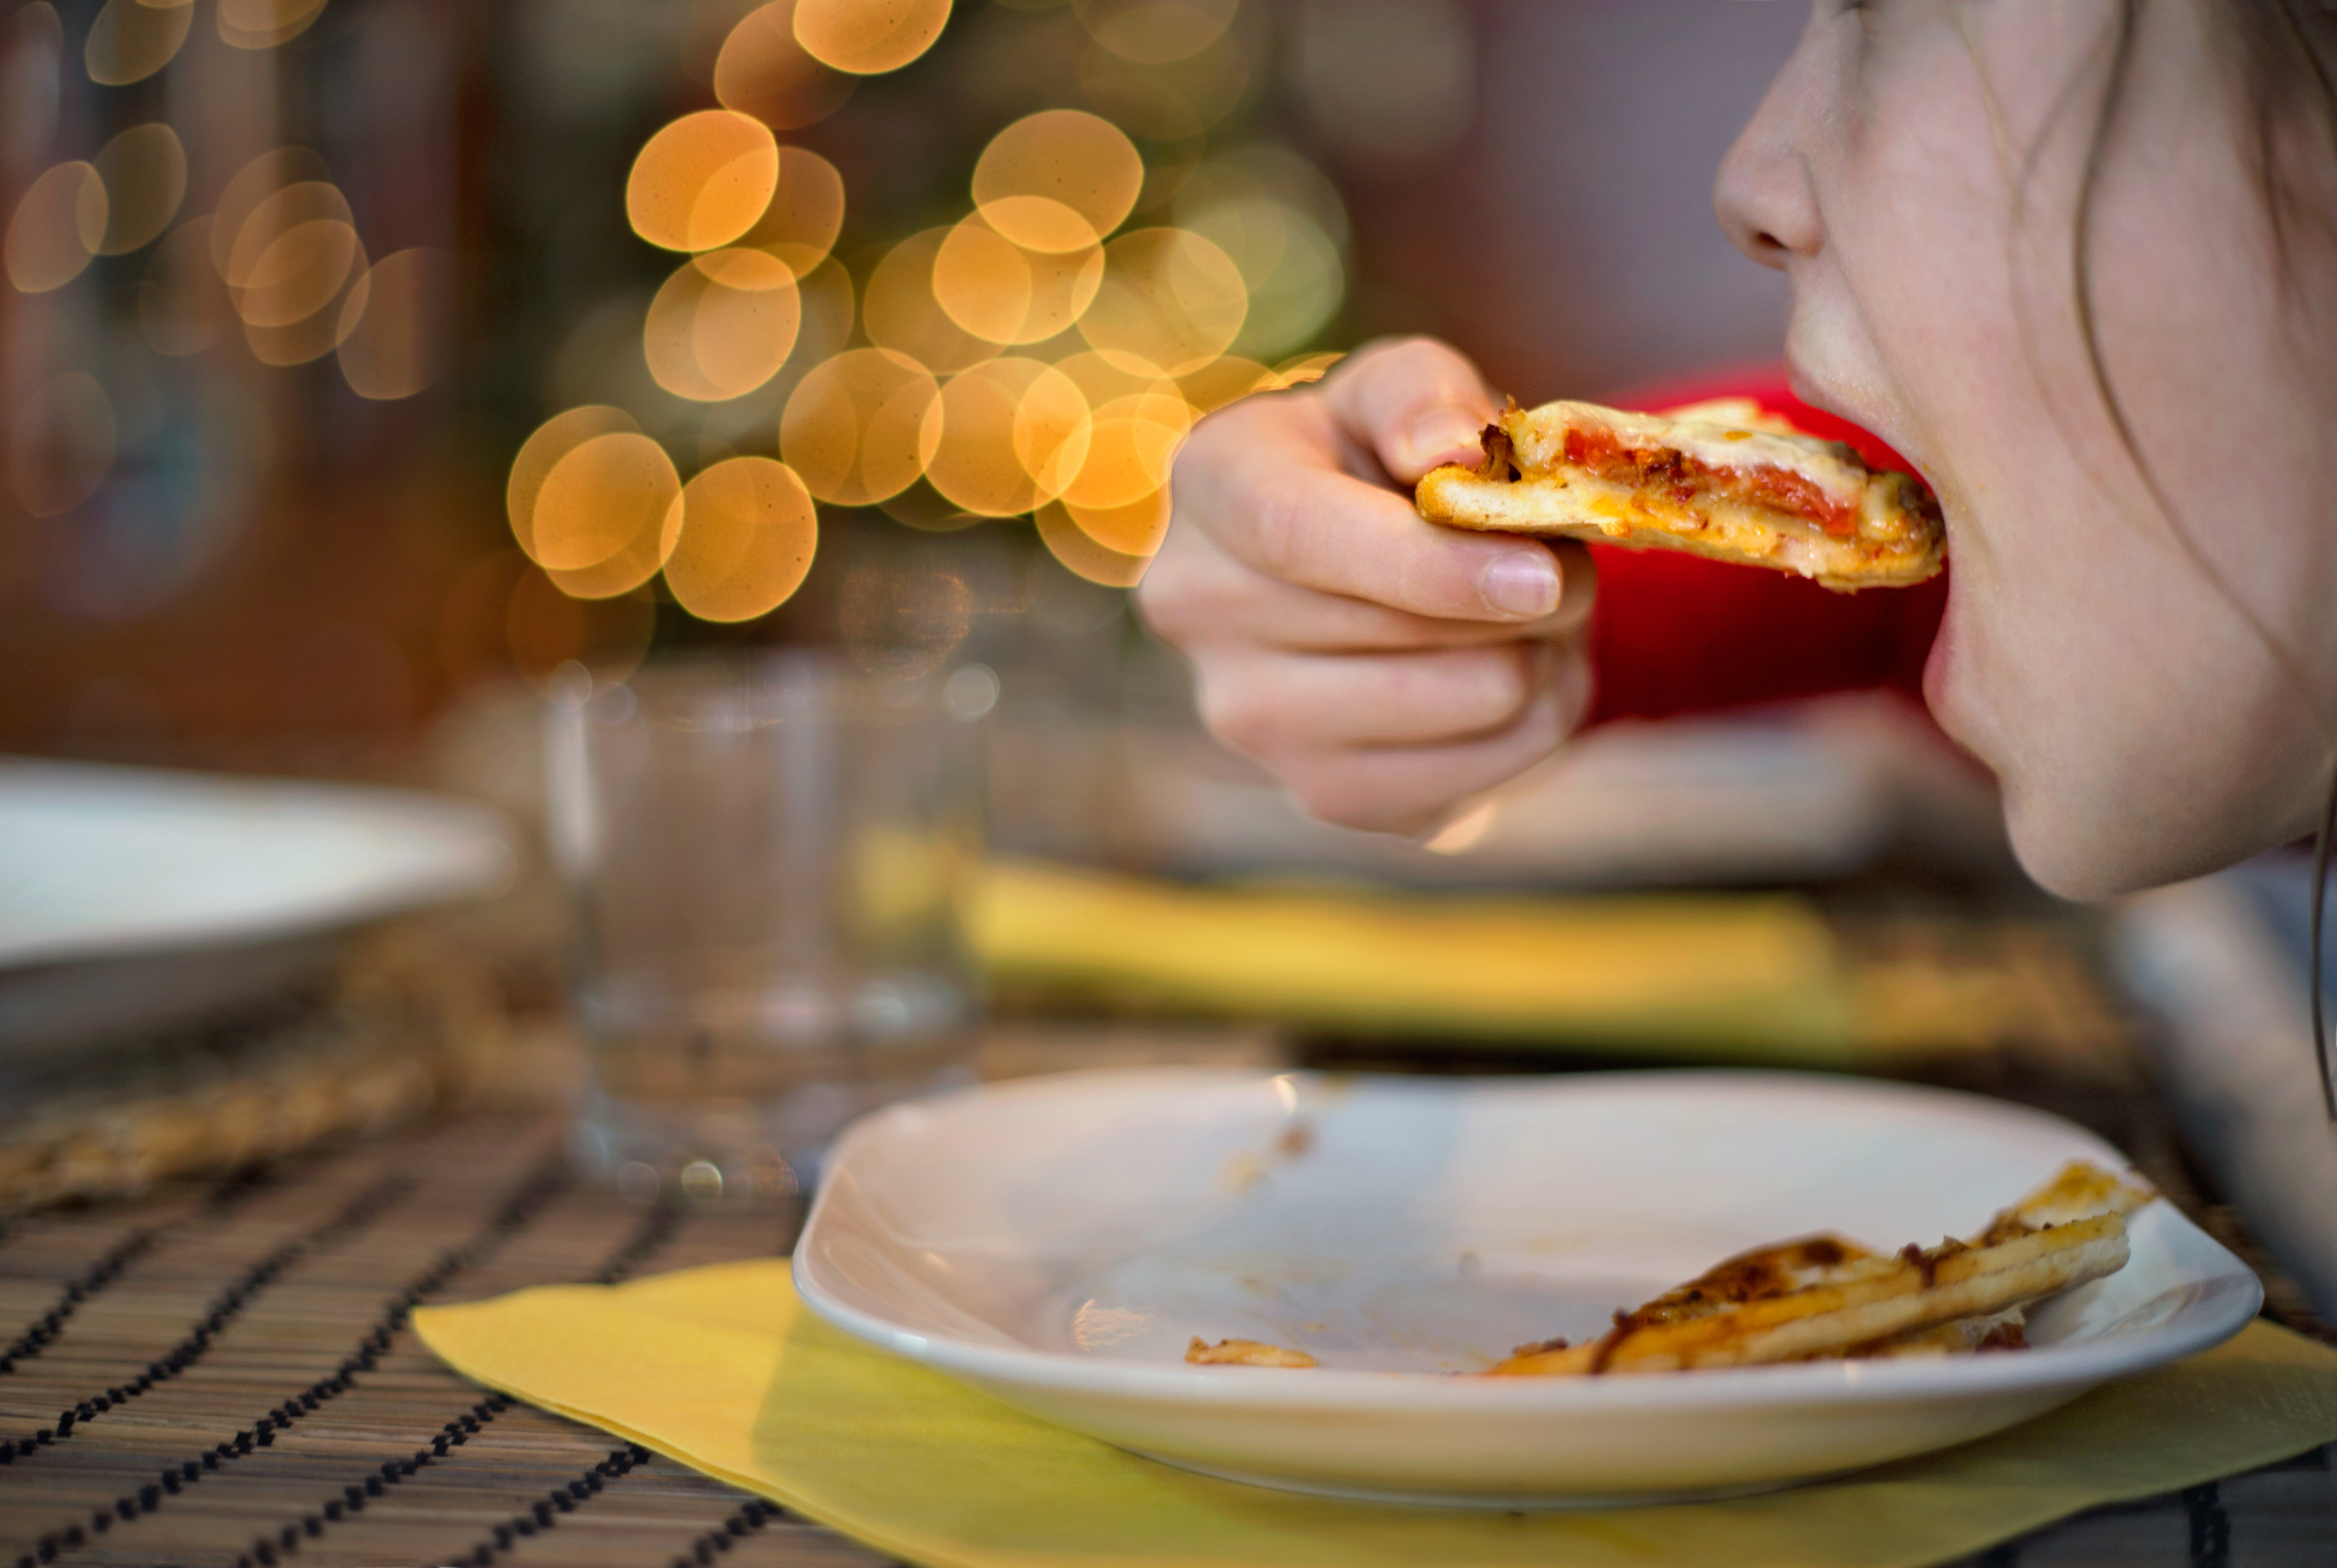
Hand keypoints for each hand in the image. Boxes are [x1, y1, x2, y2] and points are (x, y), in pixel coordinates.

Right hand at [1137, 338, 1595, 835]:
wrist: (1352, 571)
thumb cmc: (1378, 461)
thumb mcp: (1397, 389)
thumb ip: (1423, 396)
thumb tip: (1451, 453)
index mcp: (1210, 485)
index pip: (1300, 536)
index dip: (1430, 563)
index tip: (1543, 576)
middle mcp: (1199, 610)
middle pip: (1400, 628)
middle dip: (1525, 596)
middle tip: (1566, 564)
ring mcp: (1251, 720)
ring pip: (1462, 703)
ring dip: (1541, 656)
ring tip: (1532, 617)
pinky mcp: (1324, 793)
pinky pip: (1479, 775)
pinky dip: (1533, 725)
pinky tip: (1511, 674)